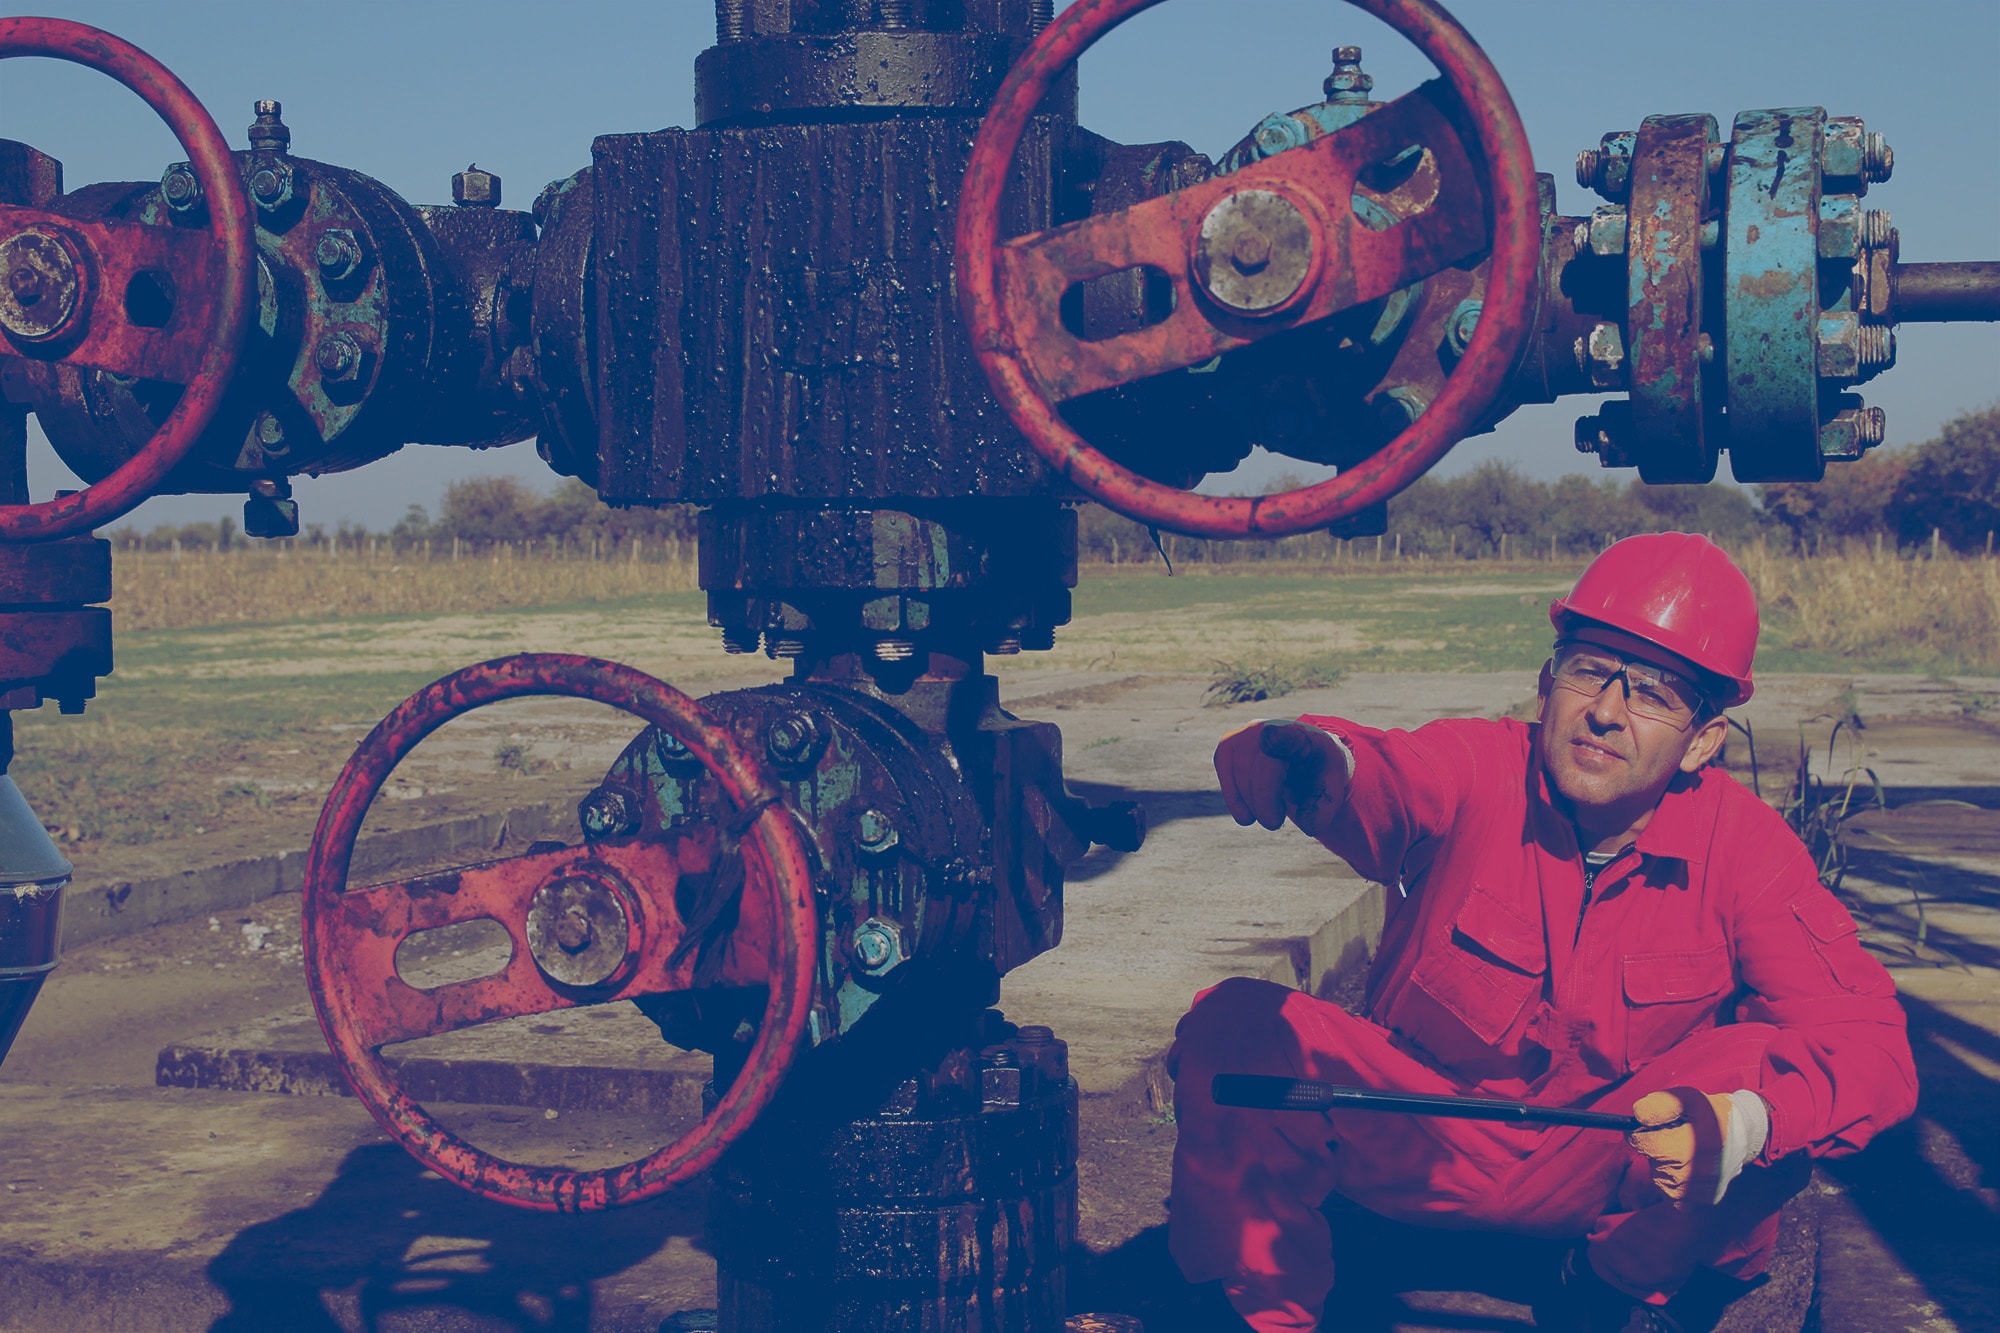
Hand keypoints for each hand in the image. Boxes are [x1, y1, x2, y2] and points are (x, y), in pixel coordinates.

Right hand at [1214, 720, 1348, 833]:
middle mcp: (1270, 727)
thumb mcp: (1331, 791)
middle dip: (1264, 802)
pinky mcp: (1229, 743)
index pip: (1285, 735)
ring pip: (1239, 772)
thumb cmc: (1318, 774)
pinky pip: (1224, 769)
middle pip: (1260, 769)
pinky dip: (1233, 797)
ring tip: (1267, 818)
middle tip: (1274, 824)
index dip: (1275, 738)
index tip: (1270, 738)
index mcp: (1302, 737)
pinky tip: (1246, 814)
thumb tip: (1308, 825)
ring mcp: (1247, 733)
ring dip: (1250, 804)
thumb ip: (1323, 810)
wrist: (1304, 757)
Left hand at [1629, 1087, 1734, 1203]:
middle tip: (1672, 1138)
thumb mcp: (1685, 1098)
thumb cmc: (1711, 1112)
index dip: (1640, 1133)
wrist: (1745, 1131)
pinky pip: (1678, 1199)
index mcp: (1687, 1145)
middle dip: (1656, 1149)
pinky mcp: (1709, 1198)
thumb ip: (1659, 1105)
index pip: (1643, 1144)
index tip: (1649, 1128)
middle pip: (1653, 1163)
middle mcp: (1694, 1173)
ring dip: (1665, 1168)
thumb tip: (1638, 1116)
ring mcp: (1702, 1189)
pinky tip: (1689, 1169)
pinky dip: (1678, 1186)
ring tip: (1682, 1152)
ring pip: (1662, 1183)